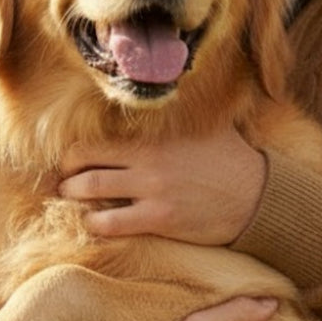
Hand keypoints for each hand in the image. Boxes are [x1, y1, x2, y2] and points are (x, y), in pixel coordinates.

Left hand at [58, 129, 266, 242]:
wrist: (257, 195)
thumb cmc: (230, 159)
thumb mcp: (204, 125)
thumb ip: (176, 116)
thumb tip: (164, 96)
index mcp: (154, 135)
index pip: (95, 139)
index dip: (73, 153)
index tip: (71, 162)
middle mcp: (147, 159)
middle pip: (83, 162)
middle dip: (66, 175)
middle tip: (64, 184)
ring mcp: (152, 189)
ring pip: (90, 191)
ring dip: (74, 198)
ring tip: (74, 202)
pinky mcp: (160, 218)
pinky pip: (112, 223)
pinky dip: (95, 224)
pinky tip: (95, 224)